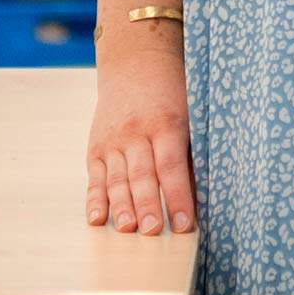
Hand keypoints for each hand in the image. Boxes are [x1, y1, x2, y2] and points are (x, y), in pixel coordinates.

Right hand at [84, 40, 196, 235]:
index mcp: (165, 124)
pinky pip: (95, 177)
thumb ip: (190, 154)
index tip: (184, 224)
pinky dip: (95, 199)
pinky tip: (97, 218)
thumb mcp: (189, 116)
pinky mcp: (96, 148)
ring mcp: (113, 141)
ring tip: (128, 229)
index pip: (171, 165)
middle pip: (142, 174)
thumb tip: (198, 198)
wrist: (135, 63)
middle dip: (148, 205)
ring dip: (122, 206)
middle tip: (154, 231)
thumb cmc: (171, 94)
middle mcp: (135, 133)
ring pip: (117, 178)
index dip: (177, 196)